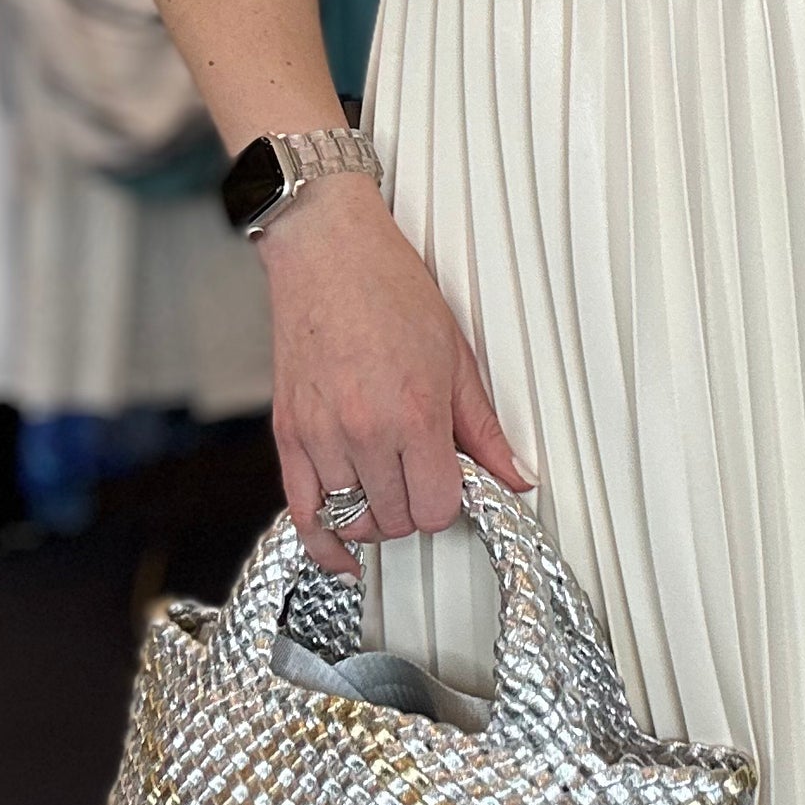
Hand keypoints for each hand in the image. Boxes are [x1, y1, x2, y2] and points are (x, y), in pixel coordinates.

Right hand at [257, 173, 535, 576]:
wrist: (327, 252)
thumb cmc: (391, 290)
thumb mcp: (456, 356)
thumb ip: (485, 429)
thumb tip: (517, 478)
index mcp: (413, 414)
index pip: (437, 507)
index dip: (451, 502)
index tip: (454, 483)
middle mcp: (363, 432)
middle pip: (397, 520)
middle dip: (416, 509)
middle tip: (423, 478)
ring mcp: (320, 436)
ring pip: (354, 521)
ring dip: (376, 517)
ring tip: (390, 490)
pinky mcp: (287, 434)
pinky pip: (302, 513)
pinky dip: (324, 541)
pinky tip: (342, 551)